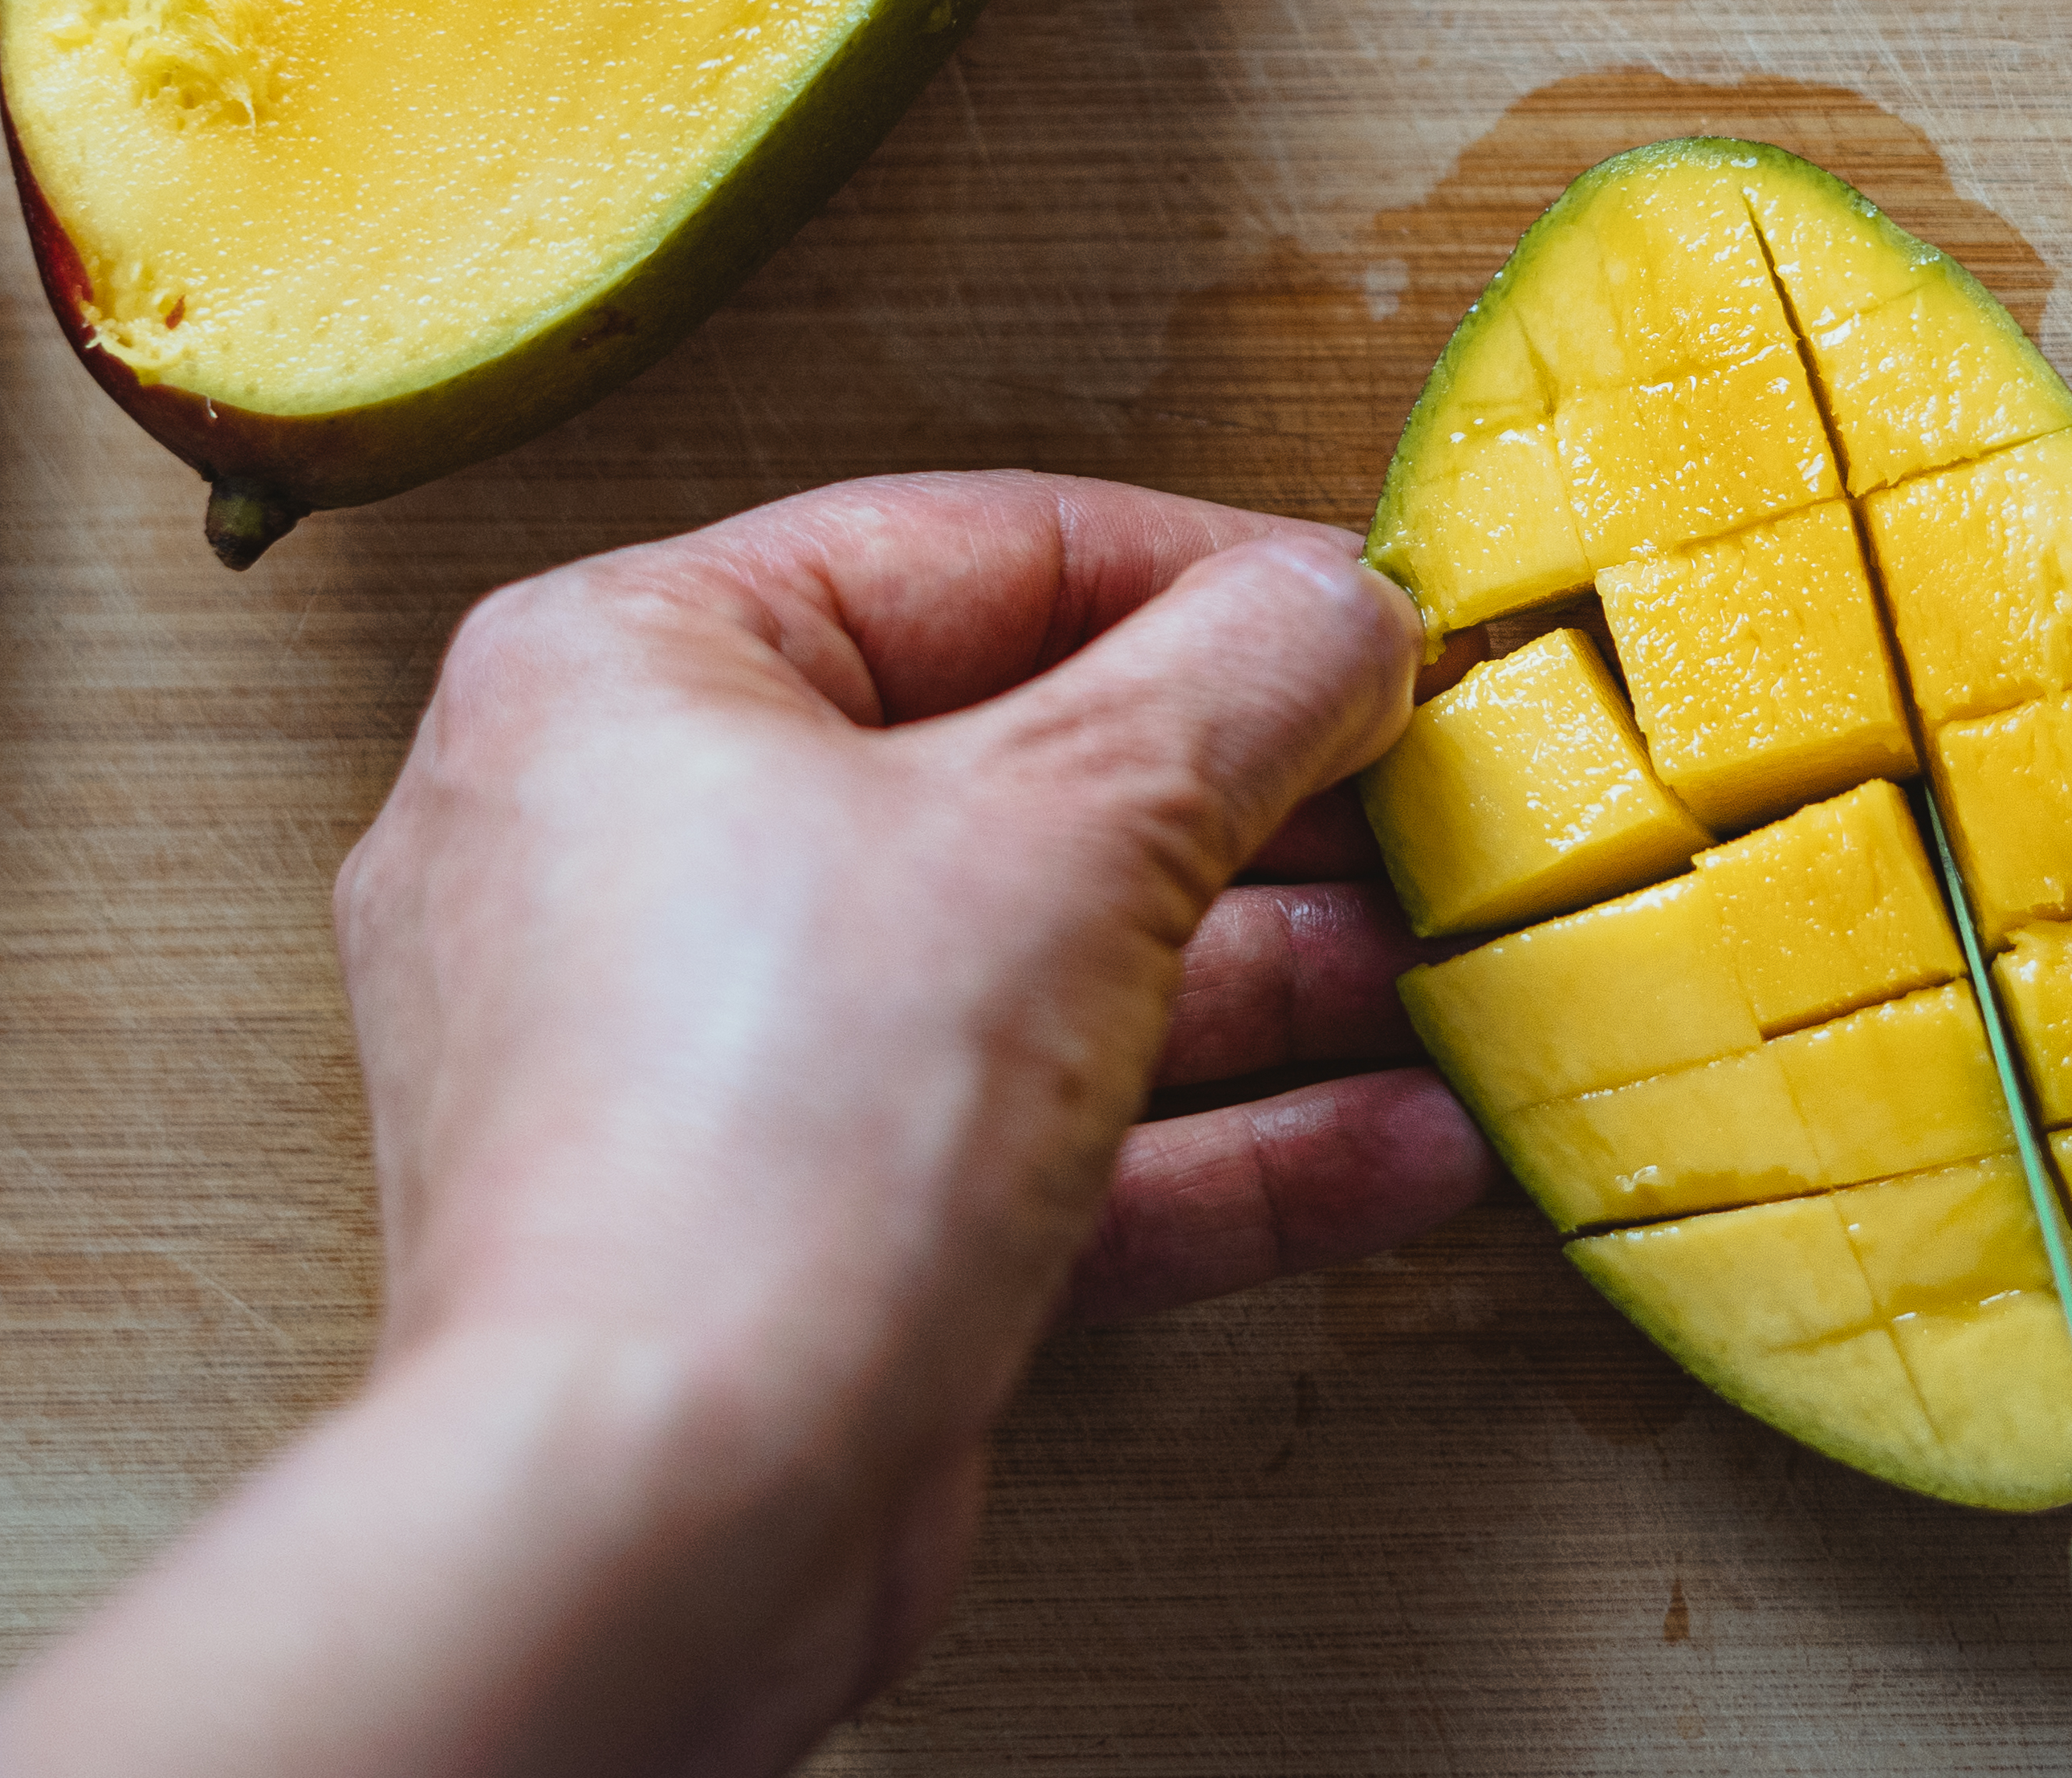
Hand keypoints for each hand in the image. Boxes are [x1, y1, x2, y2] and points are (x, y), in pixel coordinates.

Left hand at [0, 474, 1462, 1777]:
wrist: (650, 1521)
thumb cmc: (772, 1139)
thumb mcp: (1074, 828)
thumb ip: (1239, 680)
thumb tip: (1343, 603)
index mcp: (625, 670)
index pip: (966, 549)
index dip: (1206, 573)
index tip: (1365, 611)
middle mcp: (630, 846)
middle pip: (1010, 766)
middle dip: (1255, 804)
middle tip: (1428, 798)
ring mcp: (699, 1054)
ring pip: (1033, 967)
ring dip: (1263, 980)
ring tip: (1446, 973)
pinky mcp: (782, 1232)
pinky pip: (1020, 1136)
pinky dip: (1205, 1140)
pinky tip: (1394, 1145)